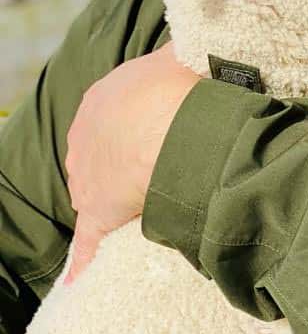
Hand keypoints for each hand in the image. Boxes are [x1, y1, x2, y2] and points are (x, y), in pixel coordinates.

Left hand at [65, 43, 199, 281]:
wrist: (177, 109)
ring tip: (149, 212)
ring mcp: (89, 173)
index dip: (133, 137)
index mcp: (102, 99)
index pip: (112, 126)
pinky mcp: (98, 209)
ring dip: (119, 205)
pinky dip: (85, 257)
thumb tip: (200, 59)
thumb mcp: (179, 58)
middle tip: (157, 175)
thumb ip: (181, 64)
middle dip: (124, 169)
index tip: (155, 143)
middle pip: (101, 160)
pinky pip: (88, 239)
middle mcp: (86, 136)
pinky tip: (81, 275)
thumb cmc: (184, 78)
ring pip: (98, 194)